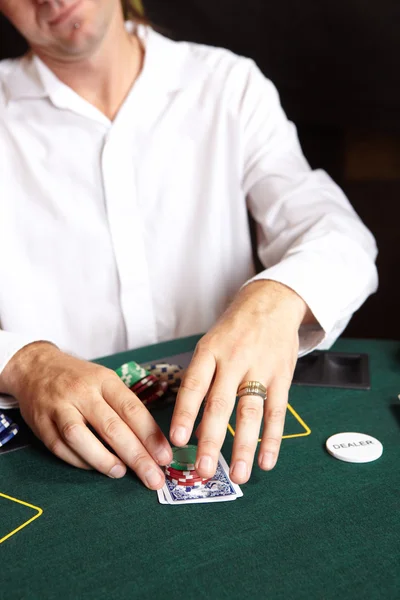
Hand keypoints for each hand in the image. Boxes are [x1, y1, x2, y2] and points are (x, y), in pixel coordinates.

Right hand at [0, 343, 171, 488]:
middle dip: (136, 456)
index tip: (165, 457)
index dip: (150, 435)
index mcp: (104, 380)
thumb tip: (151, 443)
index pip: (132, 409)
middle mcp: (82, 392)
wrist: (35, 367)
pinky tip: (95, 468)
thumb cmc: (79, 379)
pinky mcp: (41, 423)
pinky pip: (60, 447)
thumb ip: (124, 407)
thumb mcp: (105, 381)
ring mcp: (59, 407)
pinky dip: (80, 461)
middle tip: (153, 477)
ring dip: (103, 460)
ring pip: (80, 437)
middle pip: (111, 426)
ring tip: (121, 473)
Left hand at [170, 280, 312, 483]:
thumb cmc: (233, 331)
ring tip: (239, 476)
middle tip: (204, 471)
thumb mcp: (210, 345)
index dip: (185, 413)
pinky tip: (267, 462)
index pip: (194, 385)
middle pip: (221, 404)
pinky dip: (272, 439)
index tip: (177, 441)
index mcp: (210, 351)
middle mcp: (234, 360)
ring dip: (244, 447)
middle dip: (212, 440)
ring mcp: (260, 369)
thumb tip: (192, 426)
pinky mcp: (281, 377)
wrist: (271, 304)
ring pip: (251, 412)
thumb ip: (202, 380)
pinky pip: (278, 412)